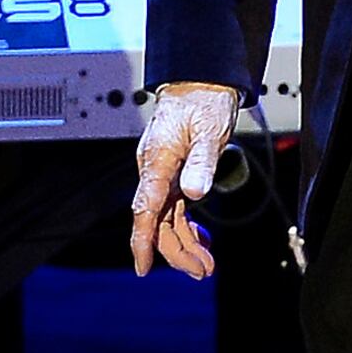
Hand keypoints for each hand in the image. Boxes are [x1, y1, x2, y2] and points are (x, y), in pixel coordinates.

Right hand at [127, 82, 239, 279]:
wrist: (203, 81)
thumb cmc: (203, 100)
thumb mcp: (209, 130)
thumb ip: (201, 162)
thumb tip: (194, 192)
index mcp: (156, 160)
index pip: (145, 208)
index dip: (143, 240)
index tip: (142, 267)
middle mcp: (154, 170)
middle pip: (157, 220)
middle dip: (176, 250)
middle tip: (202, 271)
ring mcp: (163, 173)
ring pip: (167, 218)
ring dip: (184, 243)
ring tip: (205, 263)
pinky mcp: (174, 173)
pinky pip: (175, 208)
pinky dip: (188, 227)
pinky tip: (201, 240)